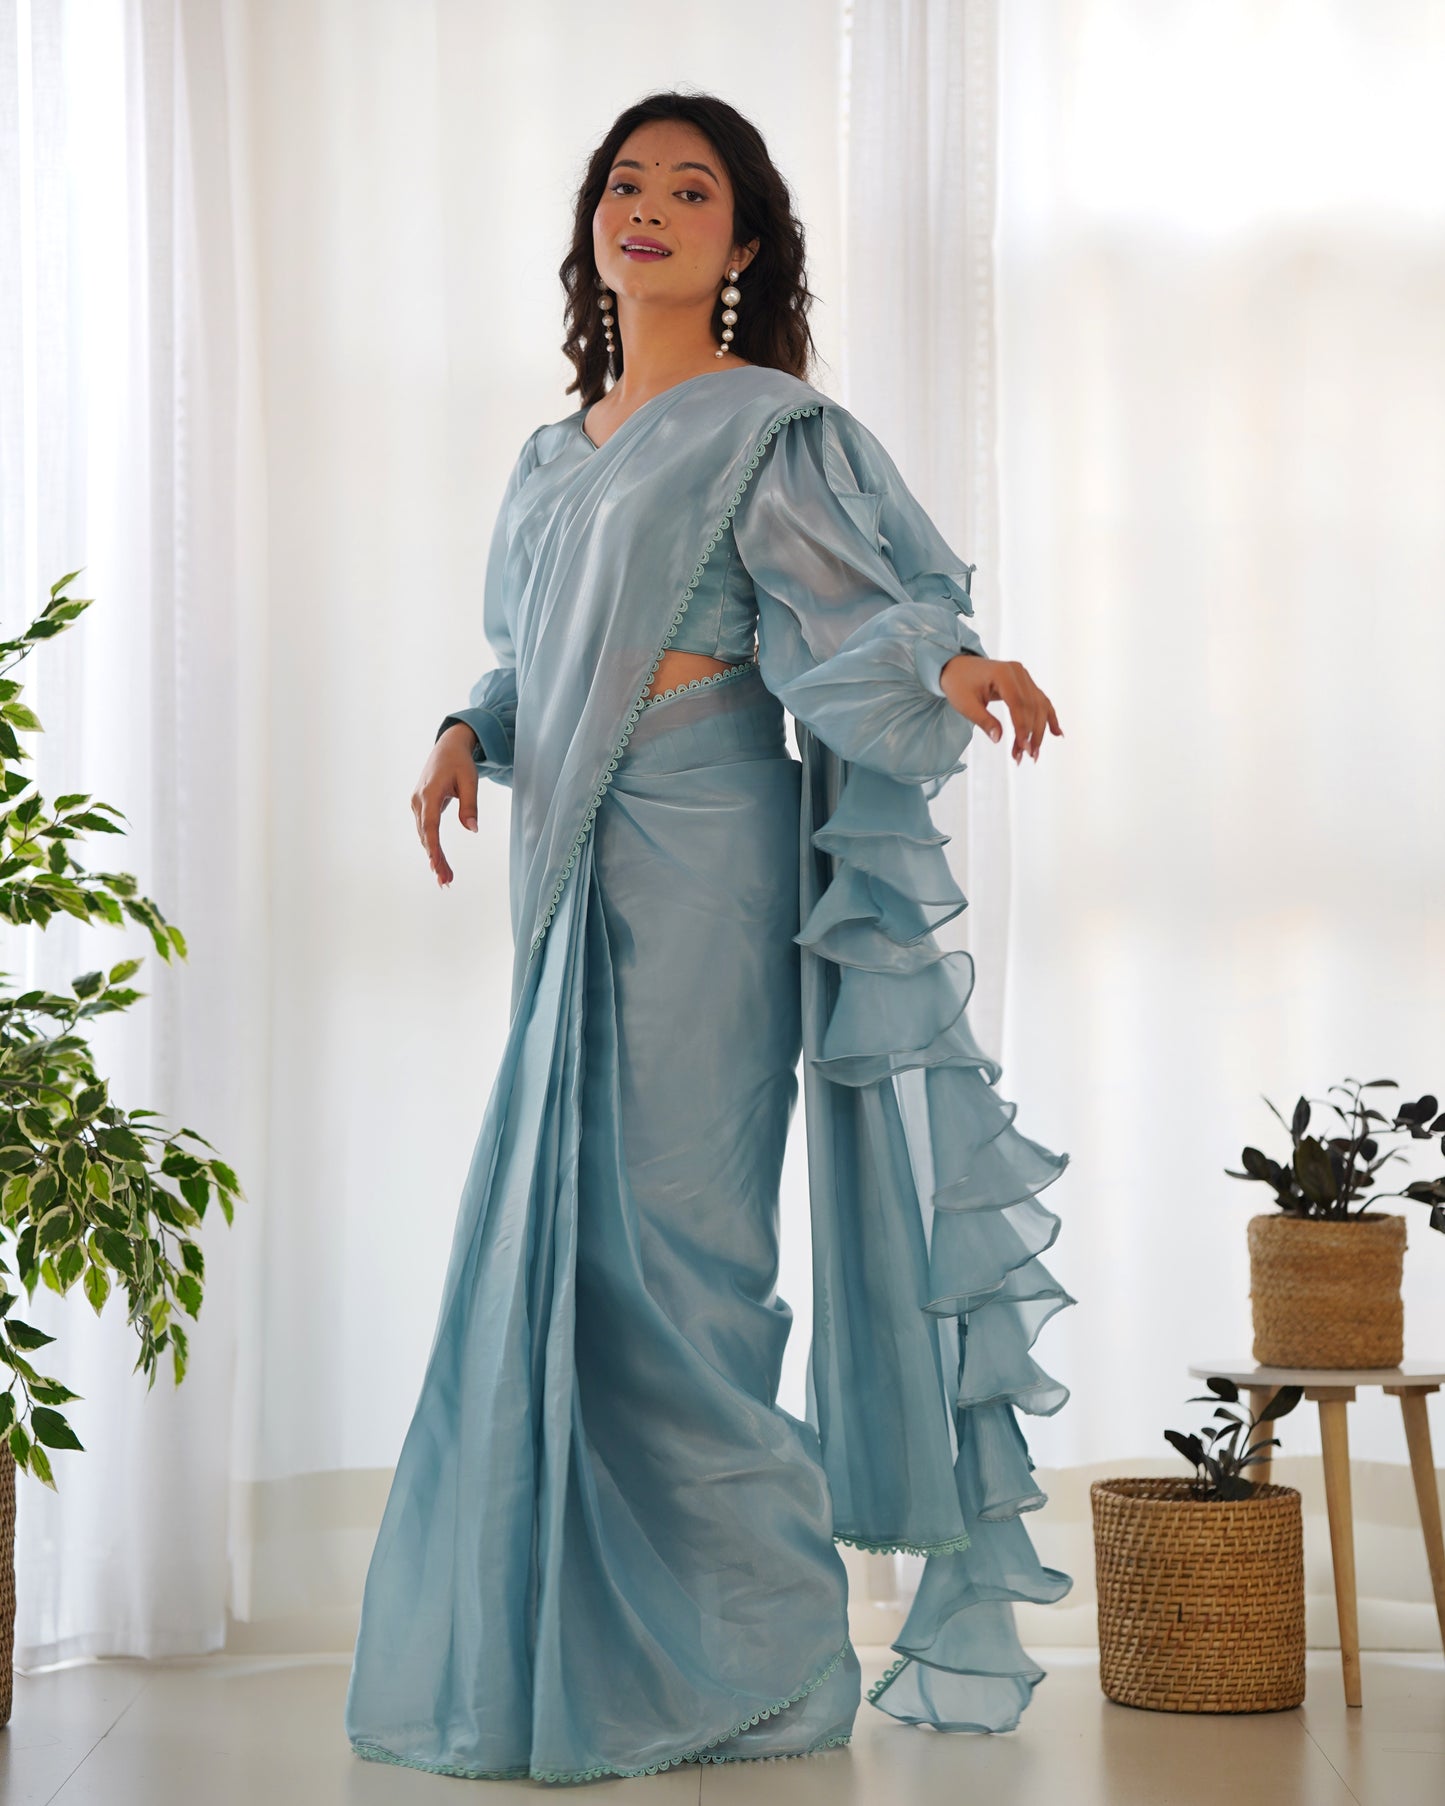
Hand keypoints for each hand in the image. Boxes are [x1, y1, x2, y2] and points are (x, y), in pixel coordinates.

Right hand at [413, 723, 480, 887]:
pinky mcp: (420, 806)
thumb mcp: (470, 780)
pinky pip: (425, 830)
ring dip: (434, 856)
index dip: (433, 849)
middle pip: (426, 836)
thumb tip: (473, 830)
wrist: (447, 747)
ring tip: (446, 878)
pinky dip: (432, 846)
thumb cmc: (460, 762)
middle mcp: (418, 801)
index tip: (437, 867)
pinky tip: (439, 862)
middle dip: (436, 860)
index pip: (431, 827)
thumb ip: (470, 805)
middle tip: (446, 882)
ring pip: (424, 835)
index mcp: (430, 794)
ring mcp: (417, 804)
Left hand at [940, 654, 1061, 763]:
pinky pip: (1041, 701)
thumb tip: (998, 739)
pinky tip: (1057, 733)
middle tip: (1027, 757)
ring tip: (1034, 753)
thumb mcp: (965, 704)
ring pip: (1039, 706)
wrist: (958, 667)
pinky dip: (1049, 718)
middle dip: (1032, 733)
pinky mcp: (1026, 683)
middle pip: (1032, 706)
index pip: (1018, 703)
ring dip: (1039, 731)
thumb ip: (983, 720)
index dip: (1022, 727)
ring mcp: (1024, 677)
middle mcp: (1018, 672)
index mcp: (1003, 673)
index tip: (1023, 748)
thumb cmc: (959, 684)